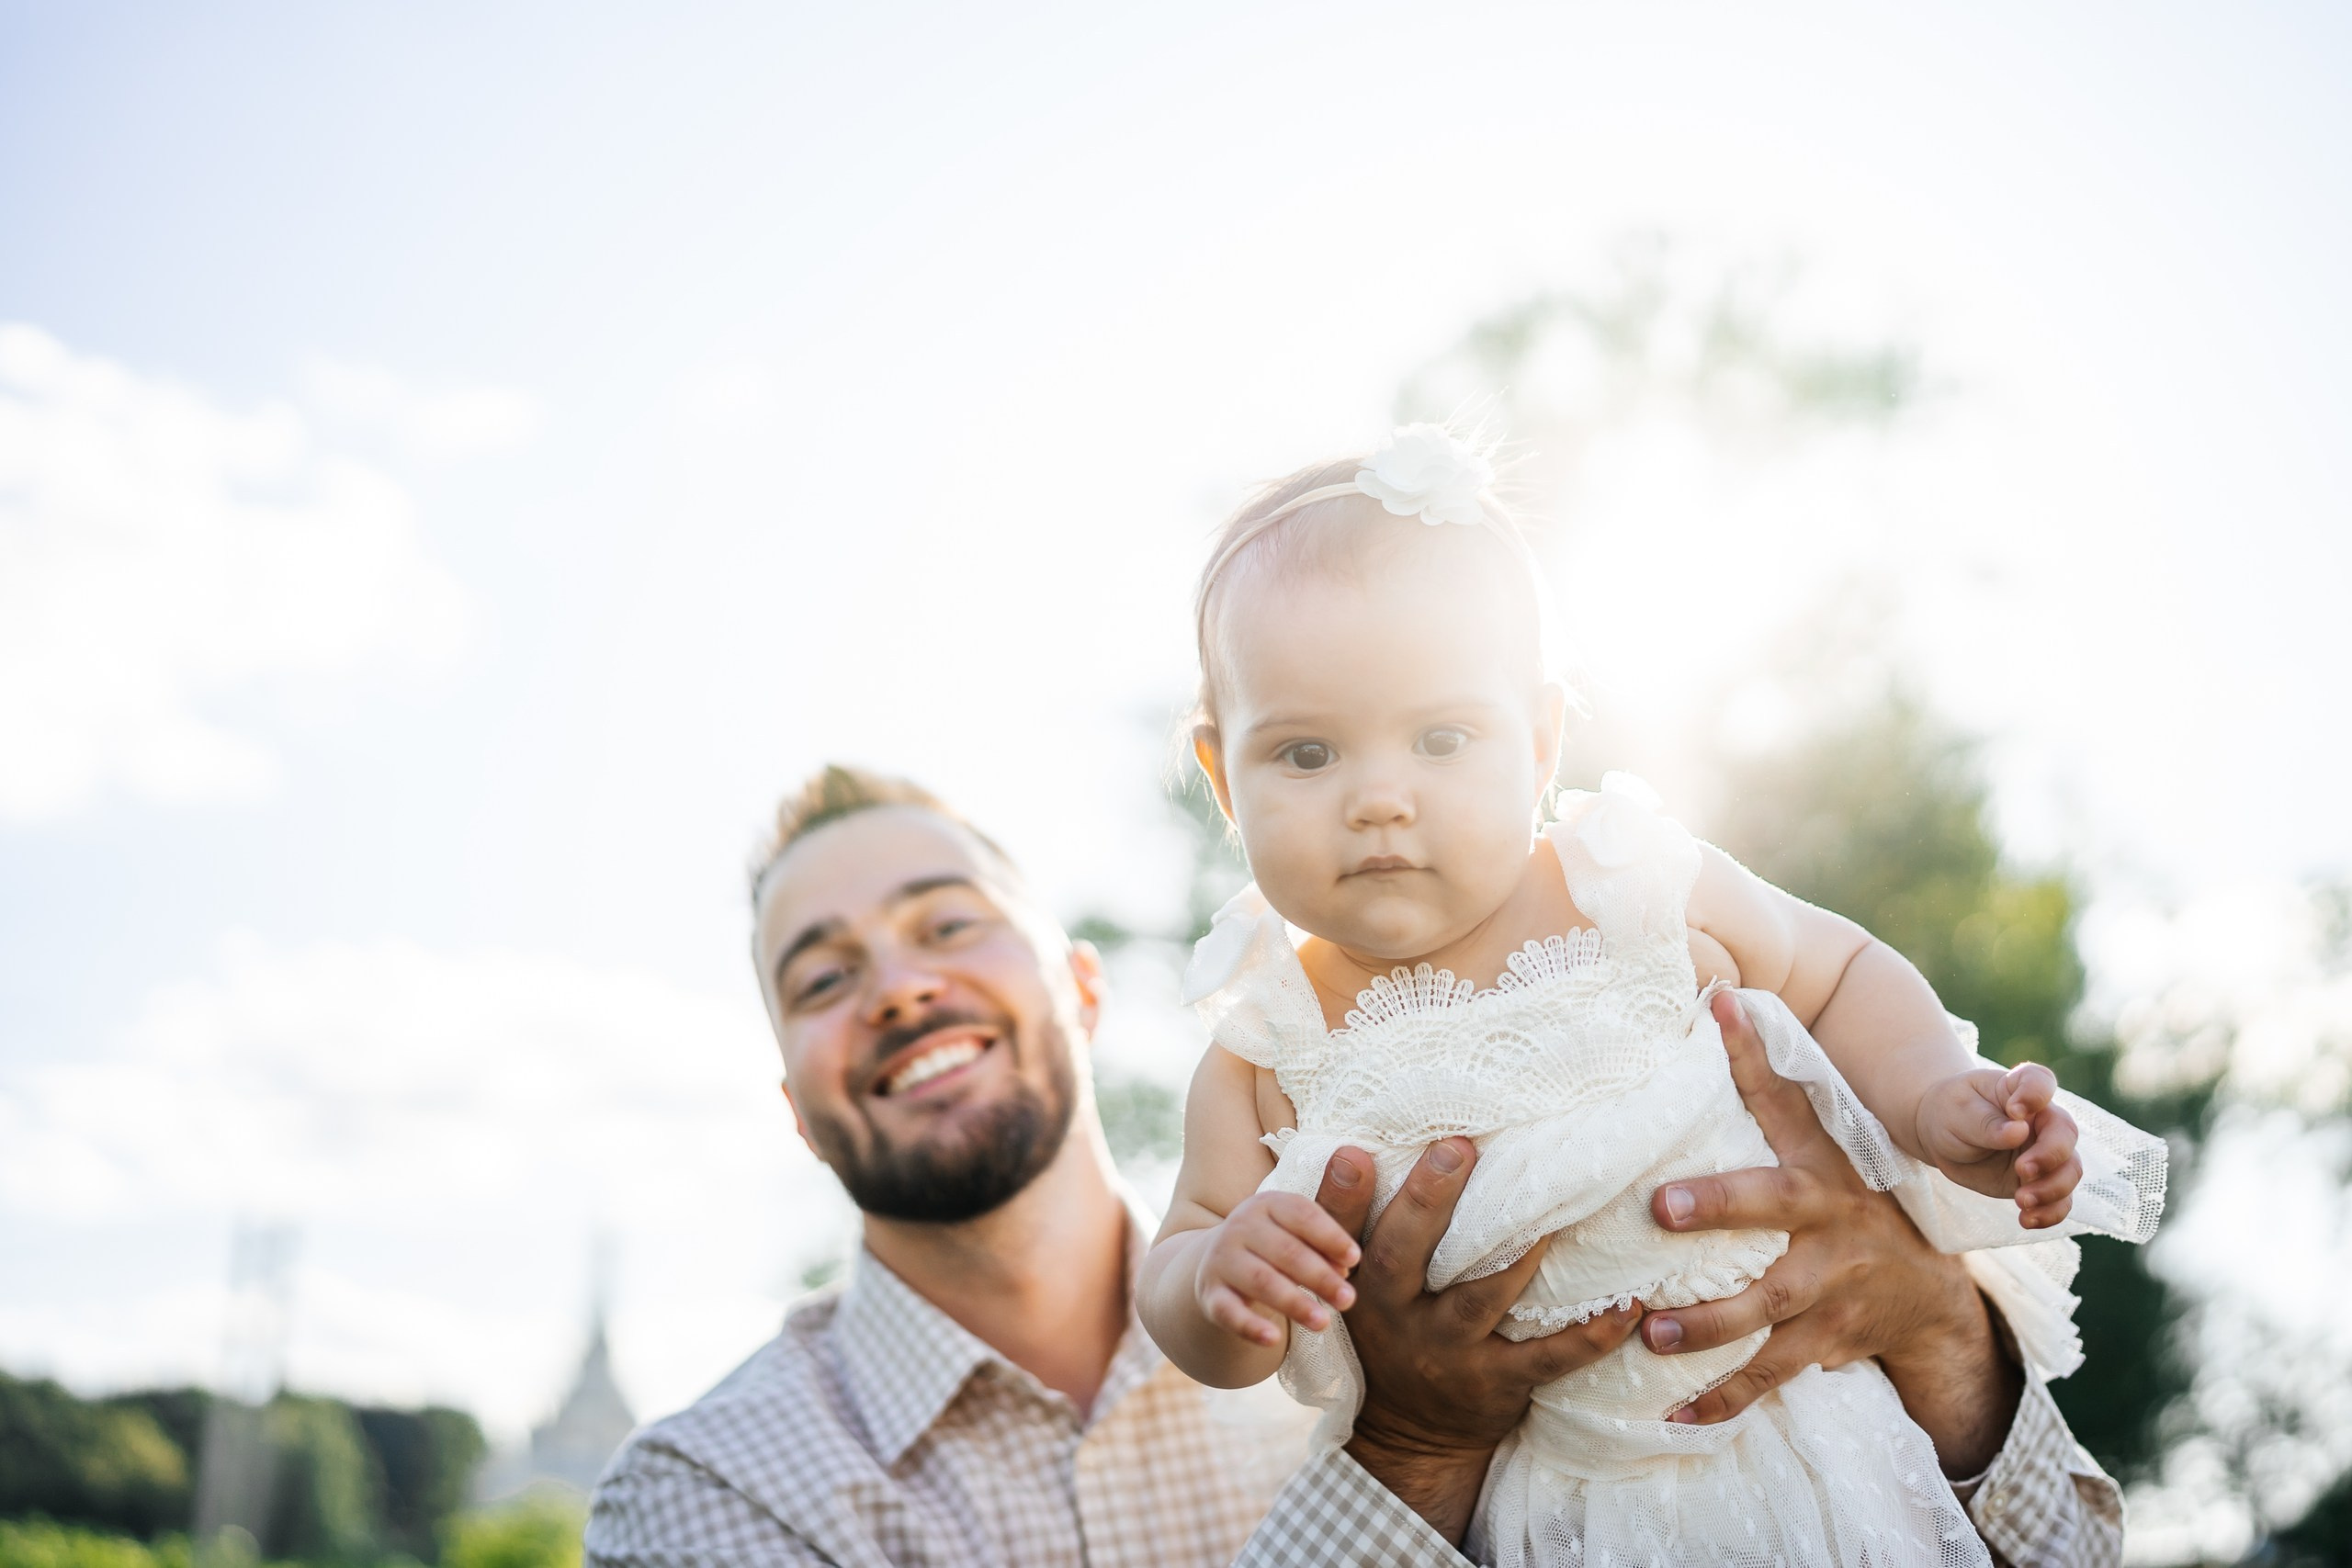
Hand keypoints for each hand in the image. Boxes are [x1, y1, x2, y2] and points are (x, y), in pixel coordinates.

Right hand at [1194, 1191, 1361, 1347]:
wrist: (1217, 1261)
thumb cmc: (1273, 1246)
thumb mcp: (1295, 1235)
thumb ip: (1323, 1246)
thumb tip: (1344, 1269)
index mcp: (1267, 1204)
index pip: (1302, 1215)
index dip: (1330, 1237)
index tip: (1354, 1259)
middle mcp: (1240, 1226)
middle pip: (1286, 1251)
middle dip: (1320, 1277)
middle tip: (1348, 1299)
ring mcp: (1222, 1259)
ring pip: (1261, 1281)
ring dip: (1294, 1302)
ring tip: (1323, 1322)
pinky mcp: (1210, 1294)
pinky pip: (1229, 1311)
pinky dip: (1250, 1326)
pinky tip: (1273, 1339)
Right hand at [1312, 1139, 1640, 1544]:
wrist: (1411, 1435)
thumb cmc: (1391, 1333)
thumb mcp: (1360, 1289)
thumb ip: (1360, 1225)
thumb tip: (1359, 1142)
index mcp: (1358, 1287)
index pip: (1340, 1236)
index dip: (1340, 1197)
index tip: (1353, 1152)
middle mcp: (1394, 1320)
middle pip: (1401, 1257)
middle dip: (1427, 1201)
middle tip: (1457, 1148)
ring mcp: (1447, 1354)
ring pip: (1479, 1299)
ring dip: (1517, 1255)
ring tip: (1552, 1212)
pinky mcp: (1497, 1383)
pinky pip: (1548, 1358)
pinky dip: (1591, 1336)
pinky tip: (1627, 1305)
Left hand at [1641, 991, 2021, 1474]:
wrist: (1930, 1298)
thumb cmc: (1850, 1205)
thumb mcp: (1829, 1148)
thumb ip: (1772, 1089)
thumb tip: (1715, 999)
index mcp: (1822, 1164)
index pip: (1785, 1096)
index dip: (1753, 1050)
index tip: (1719, 1004)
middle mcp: (1827, 1222)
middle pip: (1771, 1207)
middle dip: (1718, 1205)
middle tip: (1659, 1207)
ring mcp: (1829, 1287)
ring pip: (1766, 1308)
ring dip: (1708, 1325)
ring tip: (1651, 1333)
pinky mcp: (1824, 1341)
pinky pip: (1770, 1374)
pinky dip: (1724, 1400)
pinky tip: (1674, 1416)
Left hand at [1913, 1062, 2082, 1227]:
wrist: (1941, 1135)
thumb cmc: (1951, 1112)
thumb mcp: (1957, 1111)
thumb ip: (1986, 1122)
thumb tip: (2019, 1131)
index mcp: (2018, 1089)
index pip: (2040, 1082)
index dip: (2036, 1095)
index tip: (2015, 1110)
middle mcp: (2041, 1119)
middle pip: (2065, 1134)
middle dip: (2050, 1155)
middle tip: (2022, 1170)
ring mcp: (2044, 1151)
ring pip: (2070, 1170)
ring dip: (2053, 1189)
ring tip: (2022, 1201)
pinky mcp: (2039, 1180)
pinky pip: (2059, 1199)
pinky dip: (2050, 1213)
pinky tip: (2026, 1220)